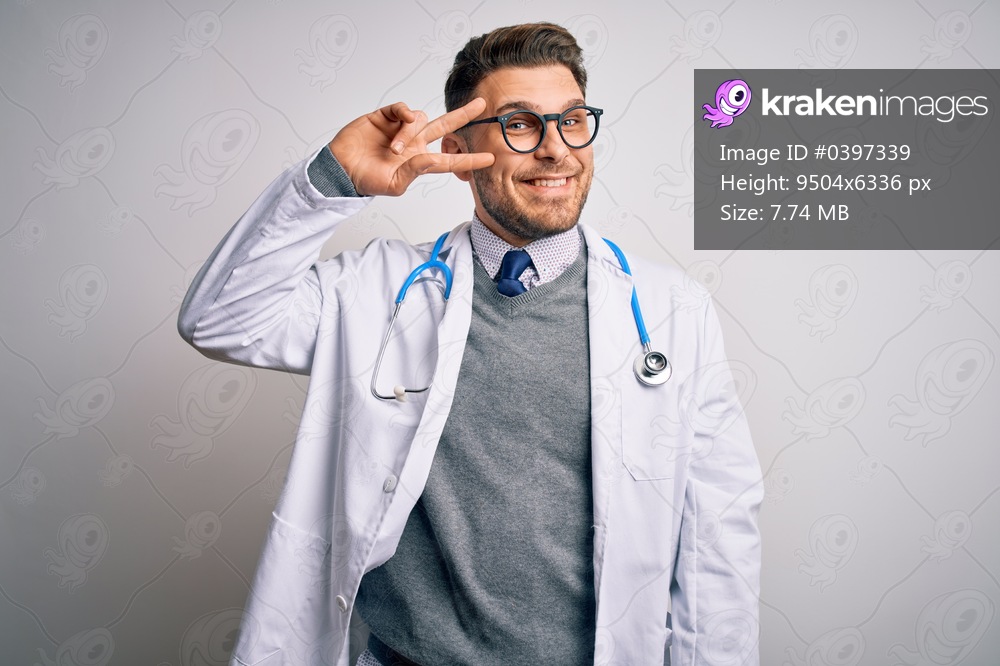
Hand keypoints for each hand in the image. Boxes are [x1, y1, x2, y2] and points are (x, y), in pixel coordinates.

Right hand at [327, 98, 494, 195]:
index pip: (449, 160)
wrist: (341, 169)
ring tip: (394, 149)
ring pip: (420, 120)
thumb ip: (416, 170)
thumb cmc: (367, 180)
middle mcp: (414, 143)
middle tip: (481, 105)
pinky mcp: (385, 116)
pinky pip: (403, 108)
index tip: (490, 158)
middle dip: (463, 115)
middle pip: (445, 126)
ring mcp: (401, 128)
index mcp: (419, 162)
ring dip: (410, 133)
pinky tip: (404, 120)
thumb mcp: (396, 184)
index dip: (469, 159)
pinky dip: (406, 112)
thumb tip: (431, 156)